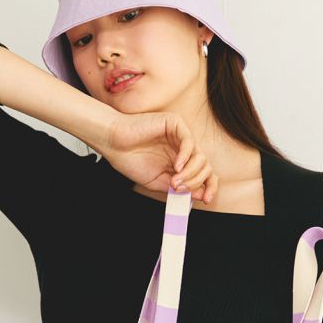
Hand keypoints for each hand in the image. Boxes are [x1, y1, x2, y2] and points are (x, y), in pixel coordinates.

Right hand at [103, 111, 218, 202]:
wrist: (113, 144)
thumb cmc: (131, 161)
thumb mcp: (158, 183)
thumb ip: (179, 188)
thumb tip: (202, 194)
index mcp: (181, 162)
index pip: (204, 173)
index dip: (209, 186)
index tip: (206, 199)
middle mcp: (183, 149)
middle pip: (206, 166)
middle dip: (196, 182)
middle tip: (180, 189)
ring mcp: (181, 136)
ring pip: (201, 156)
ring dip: (191, 173)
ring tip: (175, 181)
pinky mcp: (175, 124)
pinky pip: (189, 142)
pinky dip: (186, 157)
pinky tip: (177, 167)